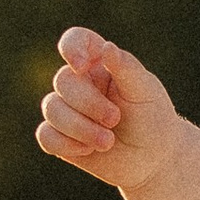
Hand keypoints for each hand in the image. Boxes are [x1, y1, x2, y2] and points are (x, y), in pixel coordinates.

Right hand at [36, 28, 183, 192]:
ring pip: (52, 109)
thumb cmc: (152, 118)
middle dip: (88, 103)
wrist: (154, 159)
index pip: (76, 41)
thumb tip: (106, 47)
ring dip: (80, 128)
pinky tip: (88, 150)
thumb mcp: (145, 91)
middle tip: (115, 119)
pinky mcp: (60, 137)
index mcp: (99, 63)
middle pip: (62, 81)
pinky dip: (66, 144)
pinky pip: (45, 135)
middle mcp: (79, 83)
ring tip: (108, 142)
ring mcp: (67, 109)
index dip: (71, 48)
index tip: (81, 66)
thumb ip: (126, 68)